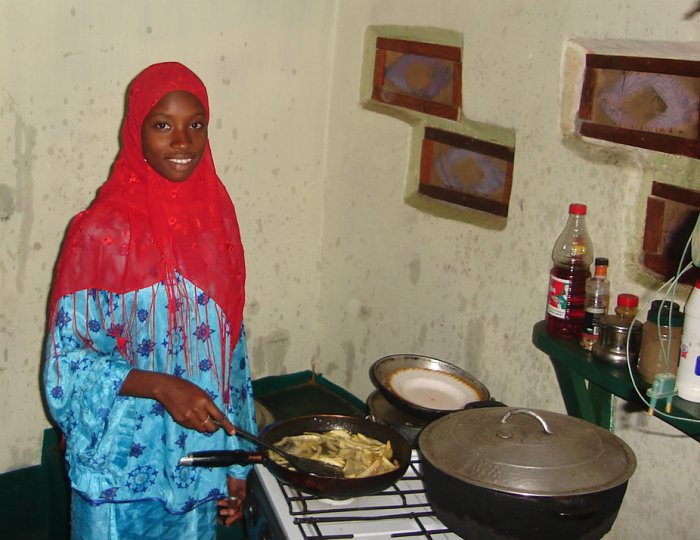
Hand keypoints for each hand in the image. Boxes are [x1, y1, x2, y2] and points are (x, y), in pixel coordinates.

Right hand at [119, 369, 235, 433]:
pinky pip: (192, 427)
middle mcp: (197, 410)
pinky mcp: (181, 421)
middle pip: (211, 427)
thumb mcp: (201, 393)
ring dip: (205, 427)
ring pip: (202, 429)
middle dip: (215, 428)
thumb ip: (209, 405)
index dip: (227, 425)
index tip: (232, 432)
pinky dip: (195, 425)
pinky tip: (191, 416)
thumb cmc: (186, 387)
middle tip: (214, 424)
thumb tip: (216, 417)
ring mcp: (188, 417)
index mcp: (204, 401)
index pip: (219, 416)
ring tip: (201, 418)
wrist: (167, 388)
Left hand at [217, 477, 246, 525]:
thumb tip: (231, 514)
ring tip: (218, 506)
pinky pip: (228, 499)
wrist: (236, 469)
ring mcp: (235, 494)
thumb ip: (232, 503)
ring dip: (225, 506)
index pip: (239, 511)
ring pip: (230, 504)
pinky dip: (224, 501)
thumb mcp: (234, 492)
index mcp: (242, 499)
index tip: (227, 522)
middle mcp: (239, 498)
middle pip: (235, 509)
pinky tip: (219, 501)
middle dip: (228, 513)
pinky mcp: (231, 491)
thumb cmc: (236, 480)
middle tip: (221, 514)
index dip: (233, 518)